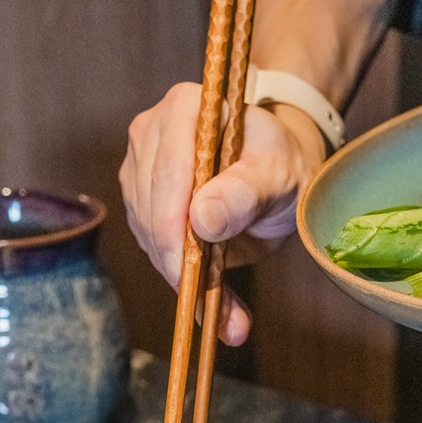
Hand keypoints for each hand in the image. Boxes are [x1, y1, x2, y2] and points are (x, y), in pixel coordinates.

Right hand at [119, 83, 326, 344]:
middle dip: (179, 262)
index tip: (189, 273)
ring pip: (147, 232)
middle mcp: (151, 132)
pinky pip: (153, 245)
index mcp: (184, 109)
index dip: (175, 229)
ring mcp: (140, 166)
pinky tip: (209, 304)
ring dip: (181, 277)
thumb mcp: (278, 174)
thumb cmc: (280, 162)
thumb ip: (245, 193)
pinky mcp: (142, 200)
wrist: (276, 169)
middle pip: (151, 207)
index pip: (167, 174)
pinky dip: (182, 279)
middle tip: (214, 308)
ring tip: (222, 313)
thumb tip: (202, 221)